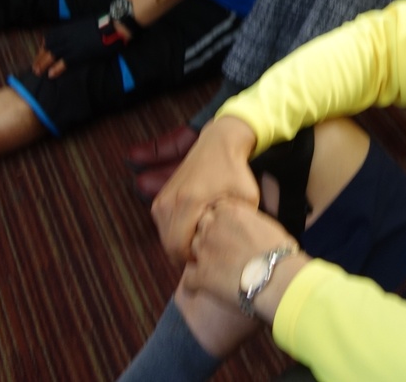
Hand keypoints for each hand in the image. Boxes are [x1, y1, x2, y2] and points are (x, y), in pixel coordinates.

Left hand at [41, 14, 128, 67]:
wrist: (113, 25)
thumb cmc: (102, 23)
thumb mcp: (83, 23)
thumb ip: (74, 30)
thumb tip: (72, 35)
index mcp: (66, 27)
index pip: (49, 38)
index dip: (43, 47)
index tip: (40, 53)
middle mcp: (65, 35)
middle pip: (47, 47)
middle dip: (39, 58)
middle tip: (35, 67)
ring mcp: (71, 44)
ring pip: (51, 55)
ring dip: (43, 64)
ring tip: (38, 72)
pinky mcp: (78, 54)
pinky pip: (63, 62)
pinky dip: (56, 69)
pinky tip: (51, 75)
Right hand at [153, 116, 261, 266]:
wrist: (217, 145)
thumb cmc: (235, 172)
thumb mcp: (247, 198)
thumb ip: (238, 224)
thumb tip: (236, 250)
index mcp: (189, 202)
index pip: (179, 248)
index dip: (194, 260)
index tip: (212, 257)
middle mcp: (169, 202)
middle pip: (170, 246)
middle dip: (187, 256)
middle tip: (208, 253)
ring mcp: (161, 200)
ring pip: (165, 239)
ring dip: (182, 246)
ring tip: (204, 240)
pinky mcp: (159, 200)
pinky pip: (164, 228)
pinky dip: (177, 235)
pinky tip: (195, 231)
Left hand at [184, 199, 297, 308]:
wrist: (279, 278)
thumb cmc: (280, 253)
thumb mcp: (266, 225)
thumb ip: (247, 221)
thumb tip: (243, 227)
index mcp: (229, 211)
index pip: (213, 211)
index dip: (220, 225)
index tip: (229, 235)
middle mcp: (211, 227)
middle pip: (200, 230)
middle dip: (208, 240)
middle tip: (223, 254)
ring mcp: (203, 251)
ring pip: (191, 252)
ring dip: (202, 260)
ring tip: (219, 272)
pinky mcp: (200, 275)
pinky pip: (188, 279)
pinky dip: (196, 284)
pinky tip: (209, 288)